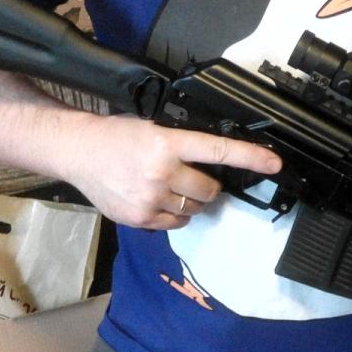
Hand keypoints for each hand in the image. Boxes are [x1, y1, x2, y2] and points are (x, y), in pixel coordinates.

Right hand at [60, 112, 281, 230]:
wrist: (78, 151)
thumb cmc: (116, 136)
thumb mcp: (153, 128)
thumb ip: (182, 144)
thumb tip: (213, 160)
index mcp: (167, 144)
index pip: (219, 151)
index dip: (251, 157)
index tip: (274, 163)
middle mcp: (161, 172)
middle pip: (209, 189)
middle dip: (207, 185)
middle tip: (189, 176)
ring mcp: (150, 199)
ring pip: (194, 208)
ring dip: (191, 200)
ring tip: (168, 186)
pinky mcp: (139, 218)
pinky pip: (175, 223)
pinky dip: (174, 214)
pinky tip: (157, 200)